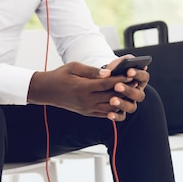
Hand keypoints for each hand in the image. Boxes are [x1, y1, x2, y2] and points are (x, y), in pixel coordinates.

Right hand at [27, 59, 148, 120]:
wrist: (47, 91)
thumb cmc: (60, 76)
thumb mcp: (73, 67)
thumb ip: (91, 70)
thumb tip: (107, 73)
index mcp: (82, 88)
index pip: (107, 84)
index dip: (120, 79)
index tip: (130, 74)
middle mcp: (86, 101)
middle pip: (111, 96)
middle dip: (125, 89)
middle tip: (135, 82)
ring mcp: (87, 109)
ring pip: (110, 107)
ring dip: (122, 100)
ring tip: (130, 92)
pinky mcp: (87, 113)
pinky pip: (105, 113)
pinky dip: (115, 109)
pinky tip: (121, 102)